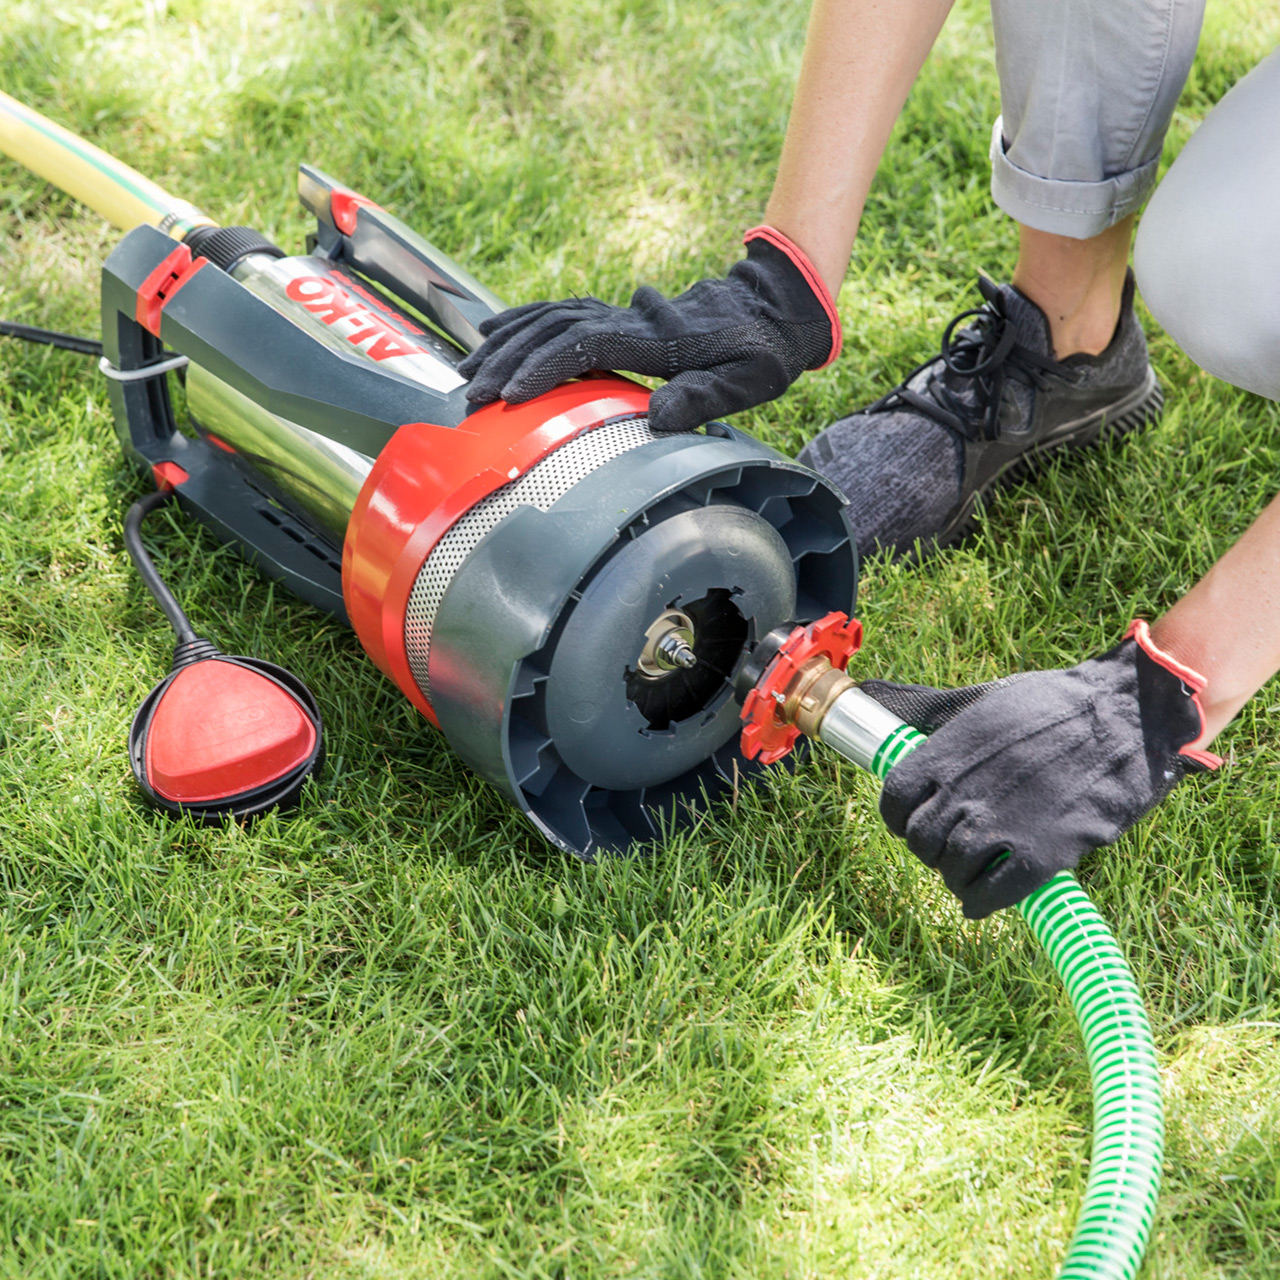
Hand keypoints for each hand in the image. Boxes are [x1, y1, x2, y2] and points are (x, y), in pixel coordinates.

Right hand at [456, 227, 840, 432]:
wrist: (773, 309)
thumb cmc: (762, 353)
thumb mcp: (746, 381)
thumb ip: (702, 398)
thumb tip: (657, 419)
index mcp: (655, 338)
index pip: (584, 346)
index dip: (544, 369)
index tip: (510, 396)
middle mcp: (629, 318)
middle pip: (554, 330)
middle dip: (507, 362)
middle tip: (471, 397)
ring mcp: (620, 313)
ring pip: (549, 318)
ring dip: (505, 343)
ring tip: (467, 372)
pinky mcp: (617, 316)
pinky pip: (559, 312)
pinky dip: (522, 321)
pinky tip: (492, 332)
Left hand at [861, 621, 1221, 918]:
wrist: (1124, 716)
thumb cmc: (1051, 703)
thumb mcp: (980, 700)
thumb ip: (929, 711)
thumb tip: (874, 695)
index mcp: (945, 753)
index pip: (893, 801)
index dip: (898, 817)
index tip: (911, 821)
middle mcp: (963, 791)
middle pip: (920, 840)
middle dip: (929, 848)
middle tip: (949, 846)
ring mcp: (1000, 824)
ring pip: (951, 870)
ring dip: (955, 876)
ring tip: (970, 870)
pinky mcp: (1040, 852)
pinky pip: (991, 894)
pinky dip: (979, 902)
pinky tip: (981, 899)